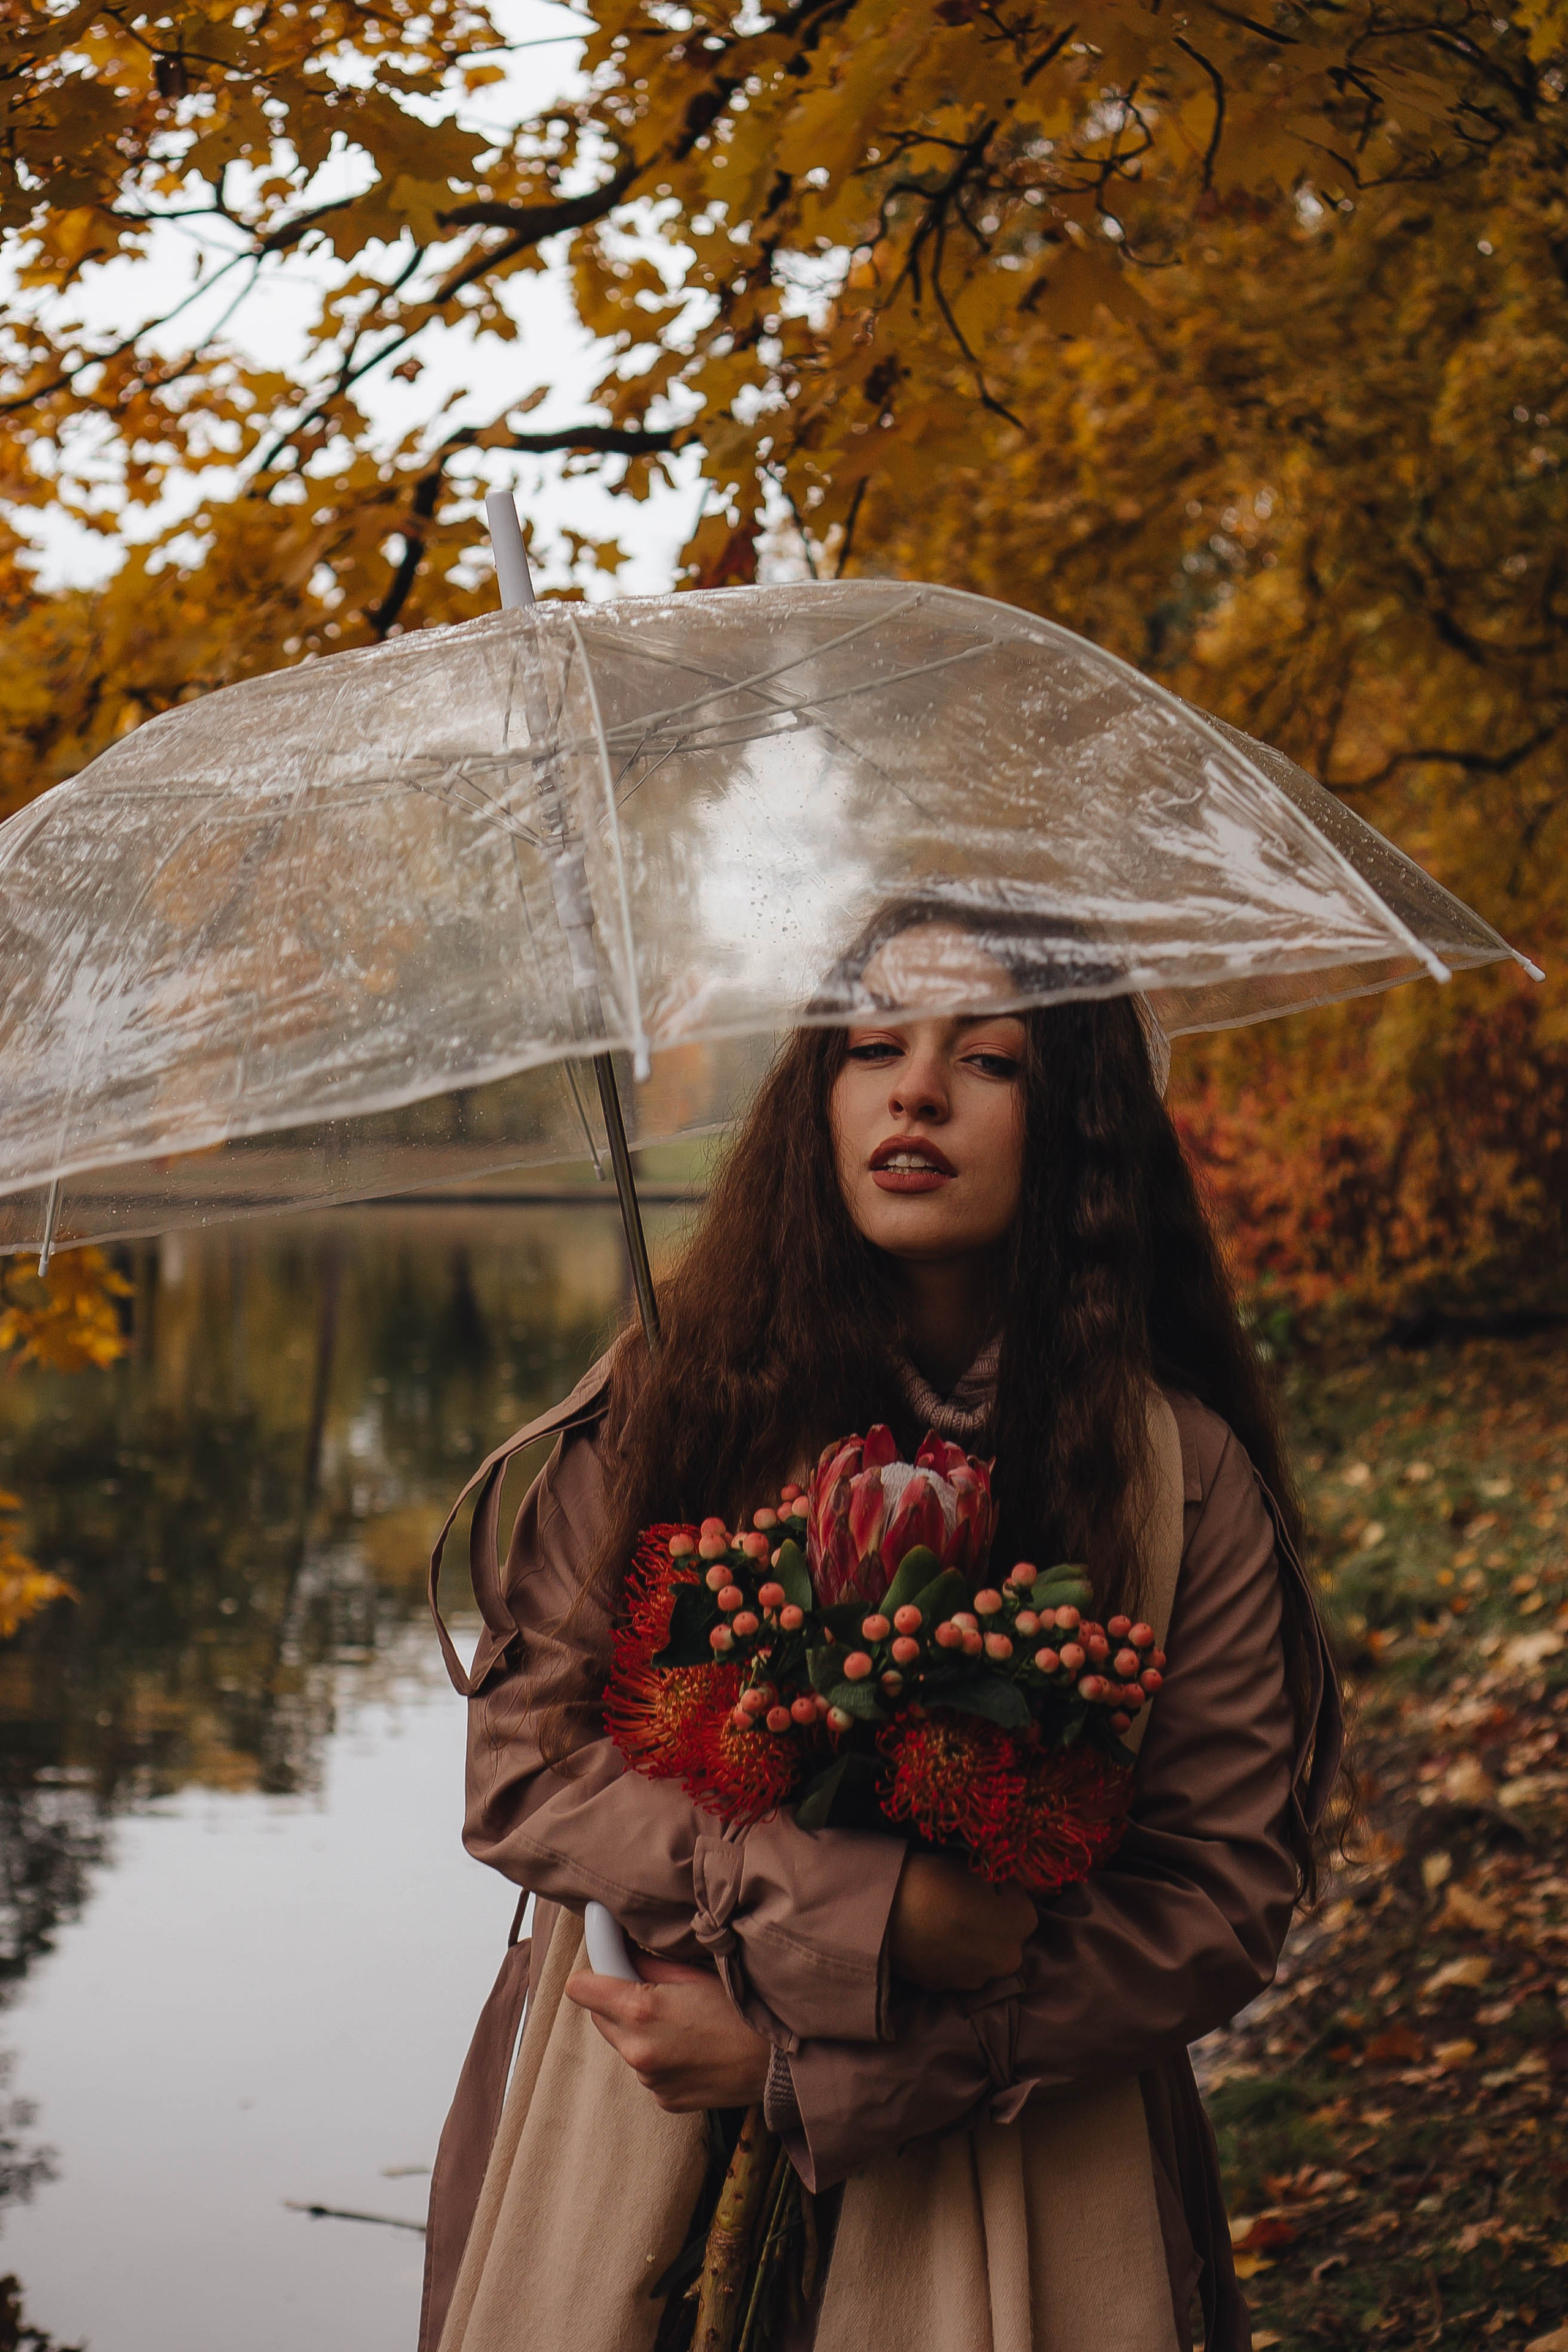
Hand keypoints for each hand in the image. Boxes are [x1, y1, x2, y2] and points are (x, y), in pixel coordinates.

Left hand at [565, 1954, 771, 2111]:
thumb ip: (649, 1965)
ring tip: (683, 2022)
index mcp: (641, 2012)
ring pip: (625, 2045)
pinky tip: (693, 2047)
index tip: (608, 1965)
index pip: (581, 1989)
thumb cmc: (743, 2009)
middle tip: (653, 1990)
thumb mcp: (696, 1973)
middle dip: (615, 2002)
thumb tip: (622, 1954)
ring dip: (639, 2031)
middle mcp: (638, 2051)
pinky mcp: (665, 2101)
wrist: (780, 2064)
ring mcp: (651, 2082)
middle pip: (599, 2018)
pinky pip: (648, 2070)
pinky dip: (660, 2057)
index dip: (594, 1973)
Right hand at [888, 1852, 1036, 1991]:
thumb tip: (992, 1889)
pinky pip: (955, 1968)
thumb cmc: (935, 1880)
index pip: (1020, 1903)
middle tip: (963, 1904)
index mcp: (1022, 1922)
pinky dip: (948, 1956)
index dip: (1000, 1892)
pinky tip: (929, 1938)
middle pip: (1004, 1936)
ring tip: (942, 1922)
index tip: (981, 1884)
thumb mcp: (973, 1867)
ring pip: (980, 1956)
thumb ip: (992, 1884)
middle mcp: (1008, 1958)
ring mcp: (977, 1979)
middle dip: (991, 1922)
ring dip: (970, 1942)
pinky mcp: (947, 1989)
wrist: (886, 1913)